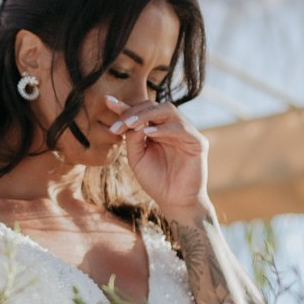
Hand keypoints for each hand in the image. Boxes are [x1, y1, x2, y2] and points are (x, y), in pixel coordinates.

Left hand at [107, 98, 209, 220]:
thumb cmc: (155, 181)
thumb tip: (130, 120)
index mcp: (157, 129)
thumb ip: (133, 138)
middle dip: (134, 112)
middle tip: (119, 124)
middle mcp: (172, 127)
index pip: (141, 112)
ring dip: (146, 115)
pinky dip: (163, 128)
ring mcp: (186, 132)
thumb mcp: (137, 157)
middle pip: (153, 106)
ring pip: (168, 110)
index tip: (106, 101)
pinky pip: (181, 128)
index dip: (124, 106)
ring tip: (131, 125)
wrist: (174, 202)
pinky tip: (148, 133)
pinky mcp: (198, 142)